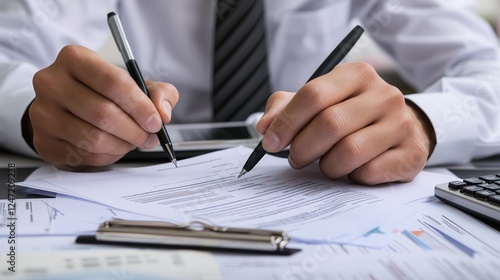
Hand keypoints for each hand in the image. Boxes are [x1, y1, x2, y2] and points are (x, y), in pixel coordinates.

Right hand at [27, 45, 178, 168]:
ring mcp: (42, 113)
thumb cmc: (102, 92)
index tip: (156, 121)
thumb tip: (163, 112)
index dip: (140, 106)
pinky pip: (83, 156)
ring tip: (132, 142)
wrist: (65, 106)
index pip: (114, 83)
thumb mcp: (134, 83)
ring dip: (122, 145)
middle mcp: (51, 82)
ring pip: (92, 138)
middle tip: (149, 137)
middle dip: (134, 131)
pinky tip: (114, 148)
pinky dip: (107, 156)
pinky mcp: (42, 140)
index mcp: (75, 59)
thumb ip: (158, 92)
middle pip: (103, 113)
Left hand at [256, 62, 434, 184]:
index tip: (270, 142)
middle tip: (295, 158)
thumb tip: (264, 127)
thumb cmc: (352, 114)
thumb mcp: (321, 100)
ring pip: (349, 152)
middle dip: (302, 148)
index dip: (286, 122)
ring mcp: (402, 124)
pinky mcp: (412, 154)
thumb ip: (286, 107)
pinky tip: (353, 169)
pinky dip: (351, 177)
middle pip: (330, 124)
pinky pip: (368, 173)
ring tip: (326, 163)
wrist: (403, 127)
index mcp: (357, 75)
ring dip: (327, 166)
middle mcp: (384, 95)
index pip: (313, 95)